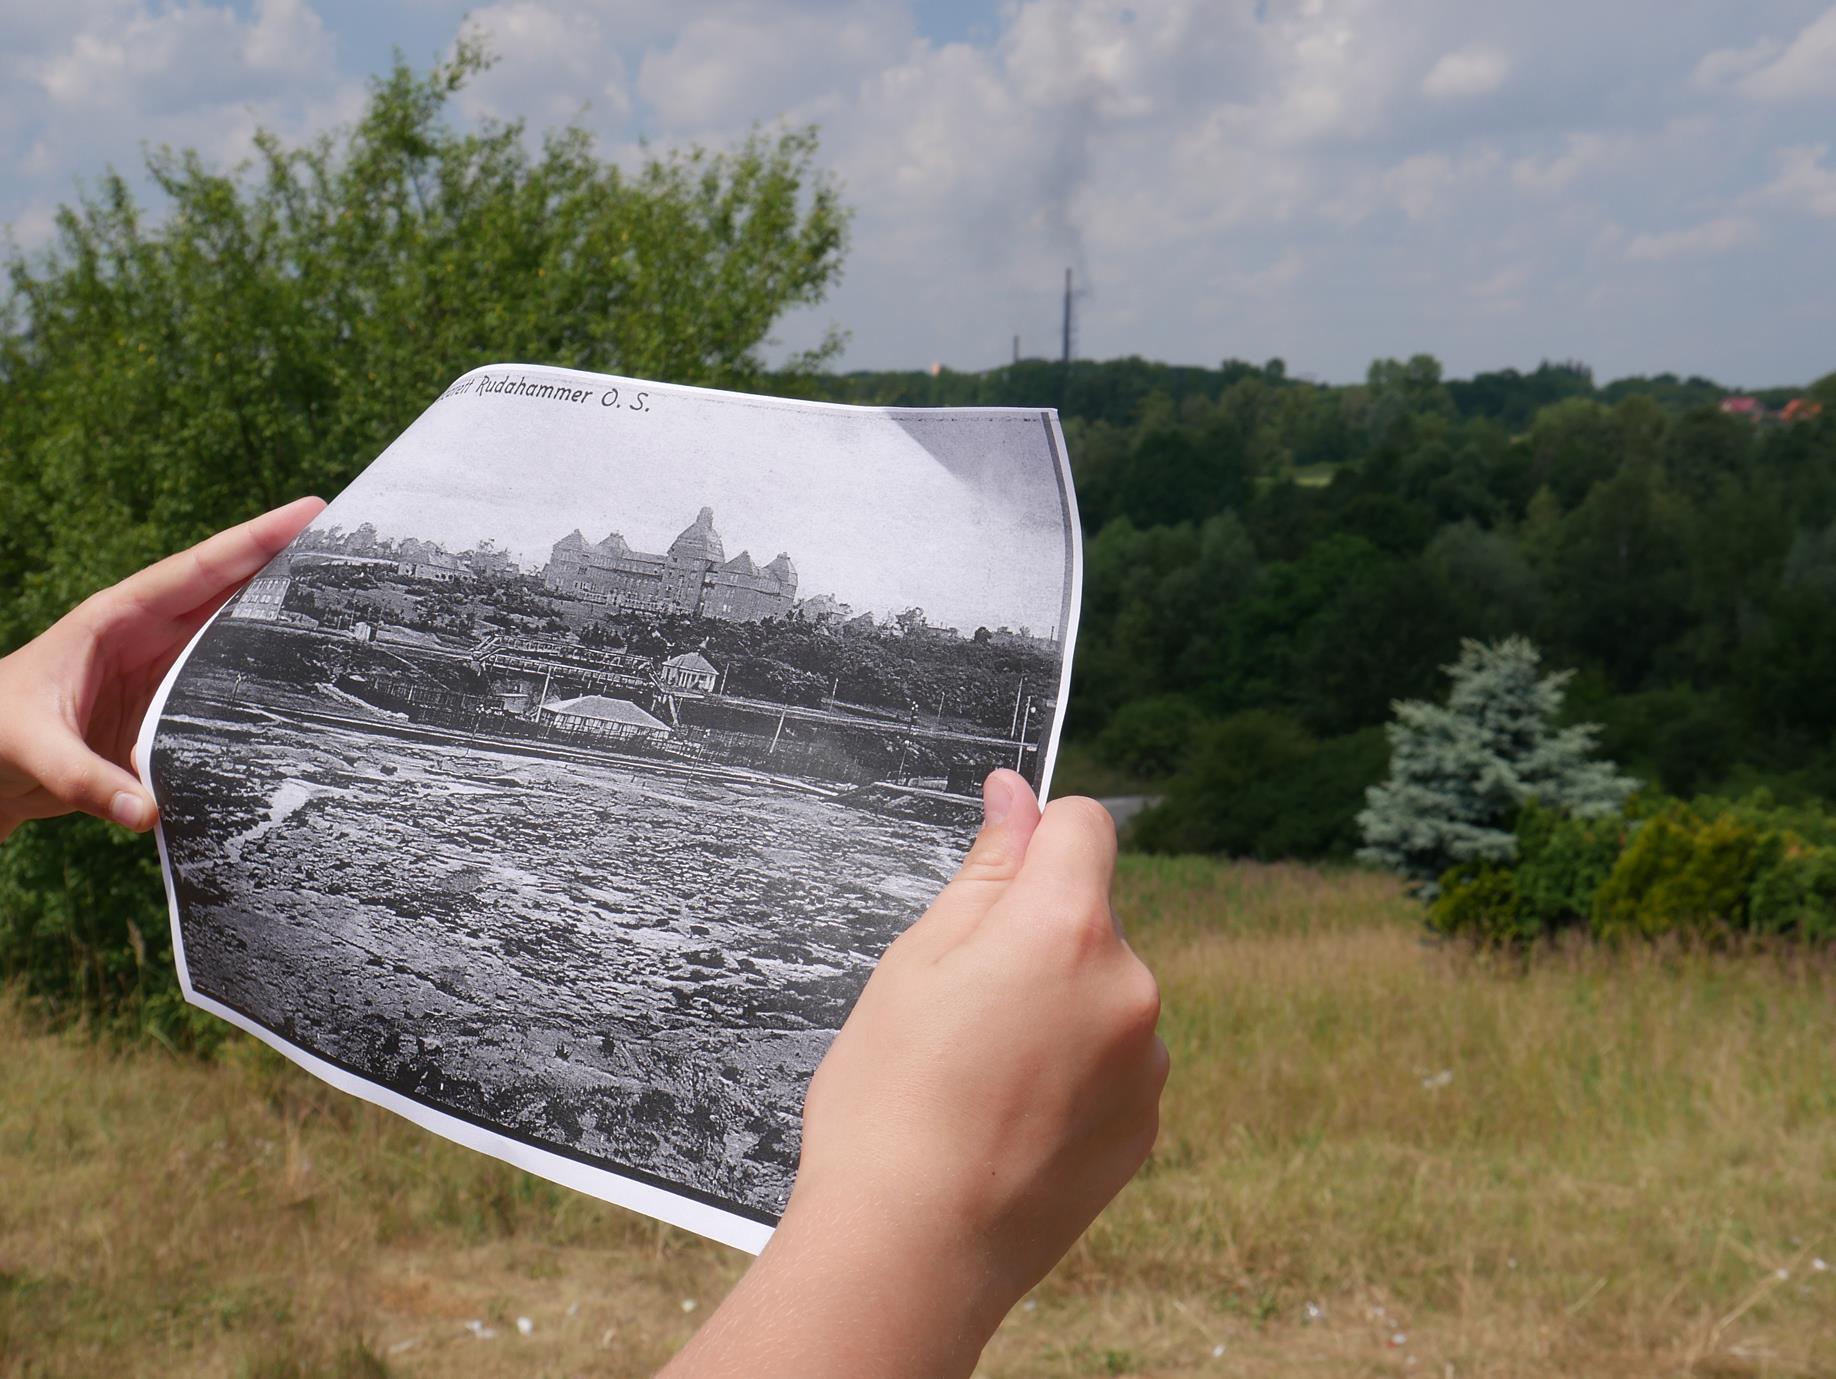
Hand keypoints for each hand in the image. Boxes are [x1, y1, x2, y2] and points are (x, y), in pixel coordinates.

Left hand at [0, 497, 325, 840]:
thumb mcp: (30, 750)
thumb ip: (85, 779)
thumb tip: (146, 811)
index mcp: (116, 620)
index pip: (197, 570)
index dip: (255, 539)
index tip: (311, 512)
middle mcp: (147, 637)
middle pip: (230, 589)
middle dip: (287, 561)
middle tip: (353, 540)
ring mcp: (162, 671)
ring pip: (236, 632)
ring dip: (285, 616)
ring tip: (348, 598)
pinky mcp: (170, 709)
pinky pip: (229, 684)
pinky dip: (269, 676)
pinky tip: (310, 677)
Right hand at [664, 772, 1165, 1378]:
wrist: (911, 1250)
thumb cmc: (891, 1101)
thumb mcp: (917, 961)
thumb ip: (986, 870)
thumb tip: (1018, 796)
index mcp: (1067, 928)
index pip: (1084, 826)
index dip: (1036, 834)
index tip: (998, 865)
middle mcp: (1128, 986)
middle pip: (1089, 916)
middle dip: (1037, 936)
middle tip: (959, 1003)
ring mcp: (1145, 1062)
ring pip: (1101, 993)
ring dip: (1059, 1007)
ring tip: (979, 1074)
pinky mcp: (1144, 1125)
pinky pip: (1113, 1063)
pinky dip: (1073, 1072)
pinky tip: (1008, 1116)